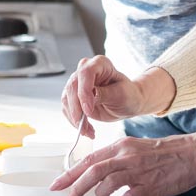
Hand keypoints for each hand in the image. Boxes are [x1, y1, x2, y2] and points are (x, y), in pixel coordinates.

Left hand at [49, 134, 195, 195]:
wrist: (190, 154)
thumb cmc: (162, 153)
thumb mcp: (134, 148)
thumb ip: (115, 159)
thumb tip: (95, 173)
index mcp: (120, 146)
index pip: (89, 159)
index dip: (70, 173)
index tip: (57, 184)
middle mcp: (126, 157)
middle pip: (93, 172)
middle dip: (76, 187)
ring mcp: (137, 172)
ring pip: (107, 186)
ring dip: (101, 195)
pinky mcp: (148, 187)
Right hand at [59, 57, 173, 138]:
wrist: (127, 102)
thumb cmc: (128, 95)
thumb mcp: (121, 95)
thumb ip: (105, 94)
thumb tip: (90, 96)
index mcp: (100, 64)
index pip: (86, 73)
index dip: (84, 92)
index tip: (88, 110)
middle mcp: (86, 70)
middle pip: (73, 86)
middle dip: (77, 109)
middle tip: (84, 126)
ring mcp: (78, 82)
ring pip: (67, 98)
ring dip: (74, 118)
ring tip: (87, 131)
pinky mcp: (74, 95)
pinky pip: (67, 107)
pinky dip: (74, 121)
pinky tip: (85, 129)